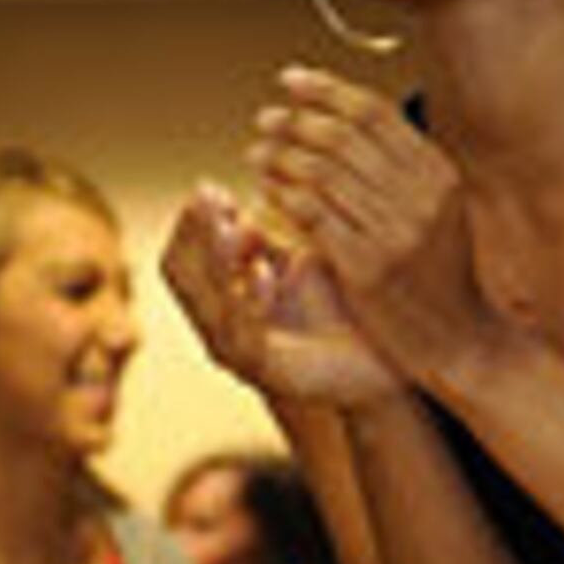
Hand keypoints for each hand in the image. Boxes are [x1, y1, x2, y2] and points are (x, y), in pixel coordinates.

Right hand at [159, 182, 400, 408]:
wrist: (384, 361)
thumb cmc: (339, 311)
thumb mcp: (297, 263)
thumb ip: (262, 241)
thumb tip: (234, 204)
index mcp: (222, 298)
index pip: (181, 255)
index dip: (191, 220)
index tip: (210, 187)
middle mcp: (220, 326)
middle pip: (179, 276)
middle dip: (194, 233)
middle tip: (211, 199)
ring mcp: (239, 354)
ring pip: (205, 306)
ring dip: (216, 262)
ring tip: (232, 228)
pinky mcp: (269, 376)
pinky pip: (243, 339)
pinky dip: (248, 304)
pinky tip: (264, 272)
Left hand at [247, 67, 510, 392]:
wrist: (459, 340)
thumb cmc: (441, 274)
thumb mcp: (440, 209)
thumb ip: (404, 167)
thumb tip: (348, 116)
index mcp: (438, 175)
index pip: (374, 113)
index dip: (326, 90)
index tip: (291, 81)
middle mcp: (420, 198)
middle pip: (343, 138)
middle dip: (296, 121)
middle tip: (266, 118)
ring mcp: (394, 234)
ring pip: (322, 172)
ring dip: (281, 156)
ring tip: (258, 152)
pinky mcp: (367, 268)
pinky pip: (311, 215)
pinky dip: (282, 195)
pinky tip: (266, 189)